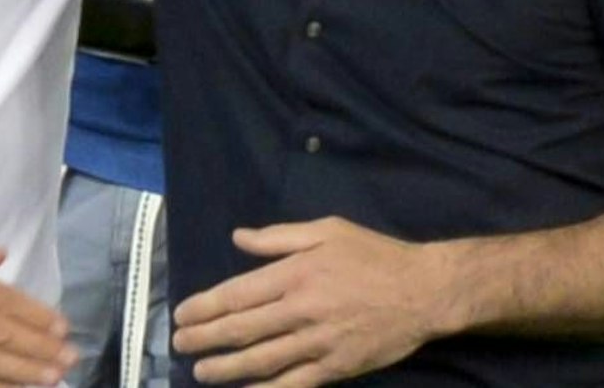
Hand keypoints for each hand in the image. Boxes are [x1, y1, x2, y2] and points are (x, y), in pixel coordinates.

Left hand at [172, 217, 442, 387]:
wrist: (424, 291)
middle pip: (242, 330)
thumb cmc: (374, 255)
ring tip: (201, 372)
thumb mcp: (327, 230)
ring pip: (261, 360)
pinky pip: (293, 384)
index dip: (205, 307)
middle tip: (179, 347)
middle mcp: (301, 309)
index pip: (238, 294)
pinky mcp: (335, 367)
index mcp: (296, 273)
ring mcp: (318, 342)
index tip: (182, 316)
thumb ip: (278, 237)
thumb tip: (237, 238)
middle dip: (205, 339)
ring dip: (226, 369)